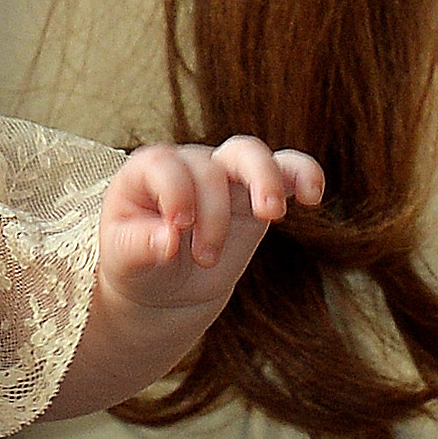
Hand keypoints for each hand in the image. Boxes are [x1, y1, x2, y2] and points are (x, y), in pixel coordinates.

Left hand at [46, 137, 326, 420]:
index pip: (165, 166)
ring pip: (249, 154)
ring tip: (271, 215)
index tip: (177, 229)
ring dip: (263, 180)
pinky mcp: (256, 195)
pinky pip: (286, 170)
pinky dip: (303, 174)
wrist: (165, 284)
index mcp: (147, 171)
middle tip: (204, 257)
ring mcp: (225, 176)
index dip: (175, 194)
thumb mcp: (124, 259)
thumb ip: (139, 246)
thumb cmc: (137, 262)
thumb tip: (167, 242)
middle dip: (211, 212)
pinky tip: (313, 195)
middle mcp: (188, 165)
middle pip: (209, 166)